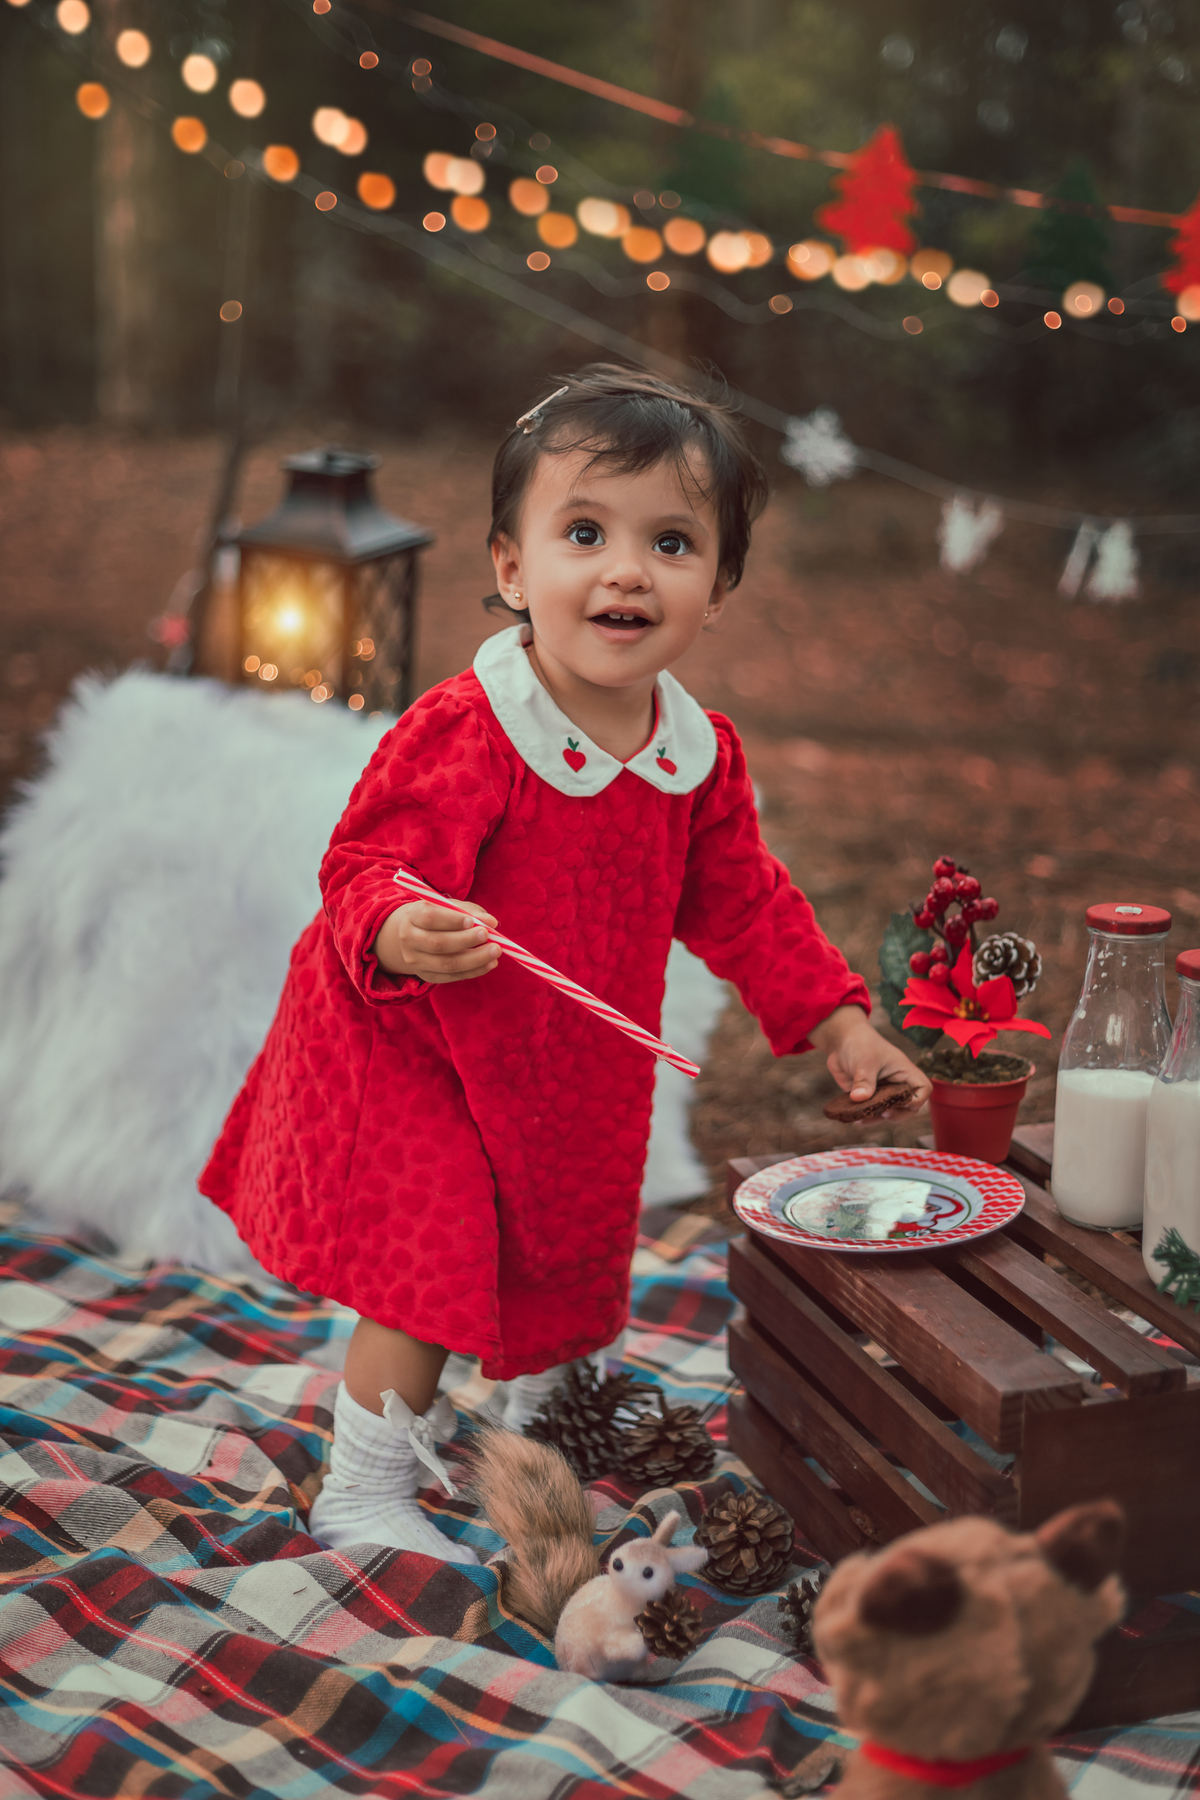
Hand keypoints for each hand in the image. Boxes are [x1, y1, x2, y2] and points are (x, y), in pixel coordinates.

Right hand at [372, 899, 500, 984]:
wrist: (413, 935)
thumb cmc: (438, 916)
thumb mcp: (449, 907)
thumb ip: (470, 911)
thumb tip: (491, 922)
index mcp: (413, 915)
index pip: (430, 918)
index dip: (452, 920)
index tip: (472, 921)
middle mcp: (409, 939)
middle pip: (438, 944)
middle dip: (466, 941)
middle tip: (487, 936)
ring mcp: (416, 961)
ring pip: (447, 964)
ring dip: (475, 959)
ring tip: (495, 951)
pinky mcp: (426, 976)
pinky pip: (451, 977)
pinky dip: (473, 971)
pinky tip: (489, 964)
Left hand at [809, 1007, 930, 1115]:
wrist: (841, 1039)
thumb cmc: (860, 1043)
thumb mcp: (864, 1061)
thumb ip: (864, 1081)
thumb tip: (859, 1098)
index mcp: (904, 1071)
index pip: (923, 1089)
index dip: (915, 1100)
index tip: (898, 1102)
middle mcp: (896, 1083)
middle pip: (908, 1107)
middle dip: (896, 1114)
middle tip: (881, 1112)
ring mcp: (882, 1090)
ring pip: (888, 1111)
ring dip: (877, 1118)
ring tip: (862, 1119)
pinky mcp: (868, 1095)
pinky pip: (871, 1110)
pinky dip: (865, 1116)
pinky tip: (854, 1117)